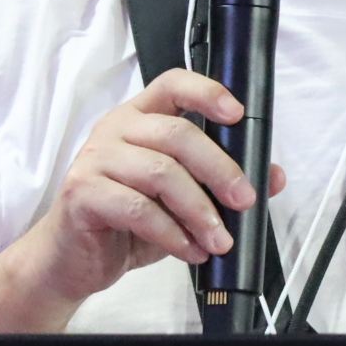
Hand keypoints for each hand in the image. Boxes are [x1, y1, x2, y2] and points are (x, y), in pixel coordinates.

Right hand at [6, 67, 285, 311]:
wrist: (71, 261)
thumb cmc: (123, 224)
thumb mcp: (180, 202)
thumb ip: (220, 185)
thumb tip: (273, 177)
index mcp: (139, 119)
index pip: (172, 84)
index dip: (207, 92)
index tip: (237, 114)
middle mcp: (115, 130)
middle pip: (177, 134)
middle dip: (220, 170)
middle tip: (244, 201)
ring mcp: (95, 159)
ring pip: (161, 173)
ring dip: (199, 211)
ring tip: (218, 240)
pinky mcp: (82, 193)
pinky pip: (138, 208)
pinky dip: (171, 232)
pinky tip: (187, 249)